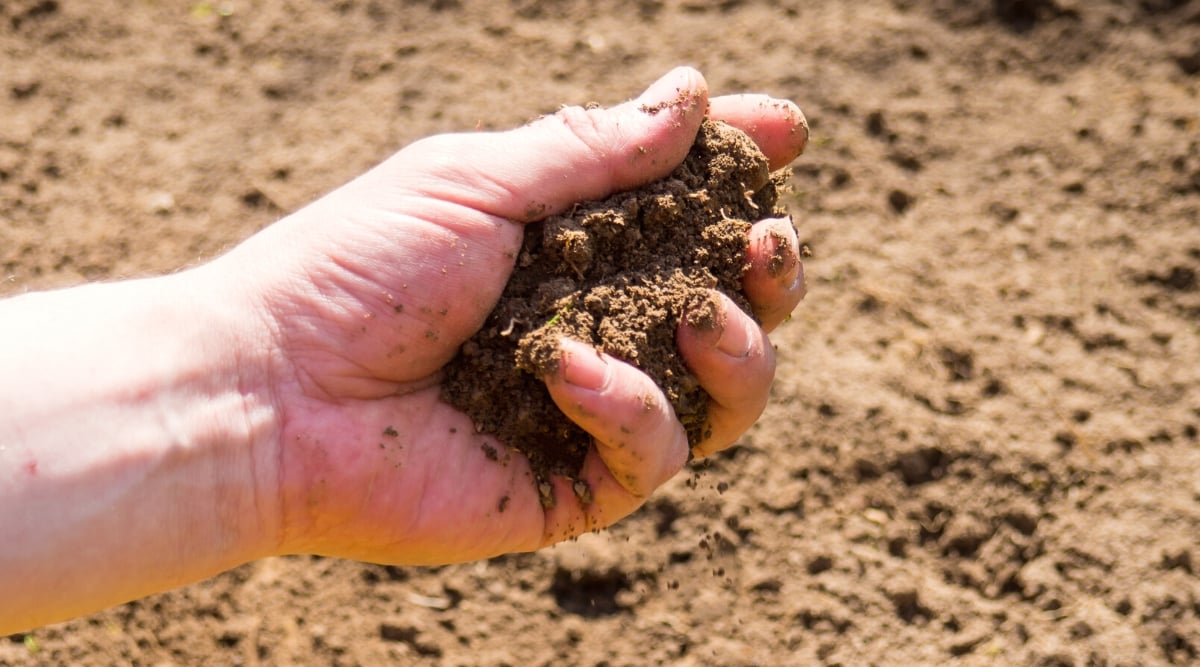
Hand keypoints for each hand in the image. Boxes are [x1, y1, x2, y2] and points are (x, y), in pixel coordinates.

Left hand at [216, 67, 808, 563]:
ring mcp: (592, 410)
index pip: (683, 209)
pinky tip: (562, 371)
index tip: (787, 134)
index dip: (739, 172)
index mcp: (572, 248)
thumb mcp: (474, 182)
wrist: (268, 391)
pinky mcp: (575, 486)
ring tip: (702, 311)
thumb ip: (591, 149)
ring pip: (727, 393)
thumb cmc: (354, 271)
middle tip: (766, 242)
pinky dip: (625, 405)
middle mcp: (596, 326)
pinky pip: (655, 454)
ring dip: (739, 348)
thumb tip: (695, 94)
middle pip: (732, 305)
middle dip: (772, 272)